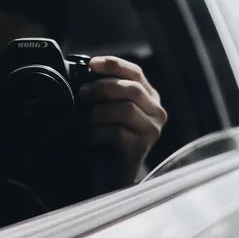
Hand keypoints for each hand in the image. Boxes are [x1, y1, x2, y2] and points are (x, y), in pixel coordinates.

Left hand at [79, 56, 166, 190]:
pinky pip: (117, 133)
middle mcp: (156, 112)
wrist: (109, 174)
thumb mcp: (107, 110)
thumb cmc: (105, 139)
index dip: (114, 64)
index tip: (92, 63)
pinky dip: (96, 133)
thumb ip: (104, 92)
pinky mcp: (141, 148)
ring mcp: (151, 131)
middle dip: (102, 88)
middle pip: (132, 89)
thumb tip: (83, 71)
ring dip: (98, 112)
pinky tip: (87, 137)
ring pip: (126, 110)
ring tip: (83, 119)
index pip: (135, 72)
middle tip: (82, 93)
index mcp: (149, 97)